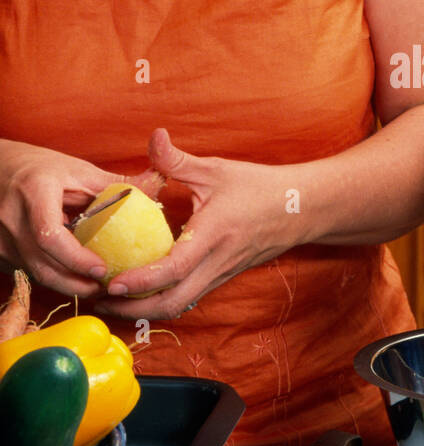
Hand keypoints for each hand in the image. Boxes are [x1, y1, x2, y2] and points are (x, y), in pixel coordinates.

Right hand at [0, 139, 162, 296]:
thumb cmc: (42, 169)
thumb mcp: (78, 170)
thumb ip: (117, 183)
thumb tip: (160, 183)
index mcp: (34, 191)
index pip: (50, 235)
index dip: (77, 259)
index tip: (102, 269)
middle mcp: (11, 217)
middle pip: (43, 265)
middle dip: (77, 283)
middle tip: (108, 288)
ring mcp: (1, 238)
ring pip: (36, 274)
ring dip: (67, 285)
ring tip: (98, 288)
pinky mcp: (0, 251)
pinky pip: (29, 272)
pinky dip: (54, 279)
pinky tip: (75, 280)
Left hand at [95, 128, 300, 320]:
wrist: (300, 210)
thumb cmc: (259, 188)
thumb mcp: (217, 170)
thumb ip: (178, 160)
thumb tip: (154, 136)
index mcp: (212, 235)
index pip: (173, 268)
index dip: (141, 281)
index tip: (112, 283)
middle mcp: (216, 262)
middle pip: (172, 302)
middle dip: (133, 308)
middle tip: (100, 299)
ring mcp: (220, 274)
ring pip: (179, 305)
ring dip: (145, 309)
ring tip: (114, 299)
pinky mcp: (221, 277)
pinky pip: (188, 297)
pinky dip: (162, 300)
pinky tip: (142, 290)